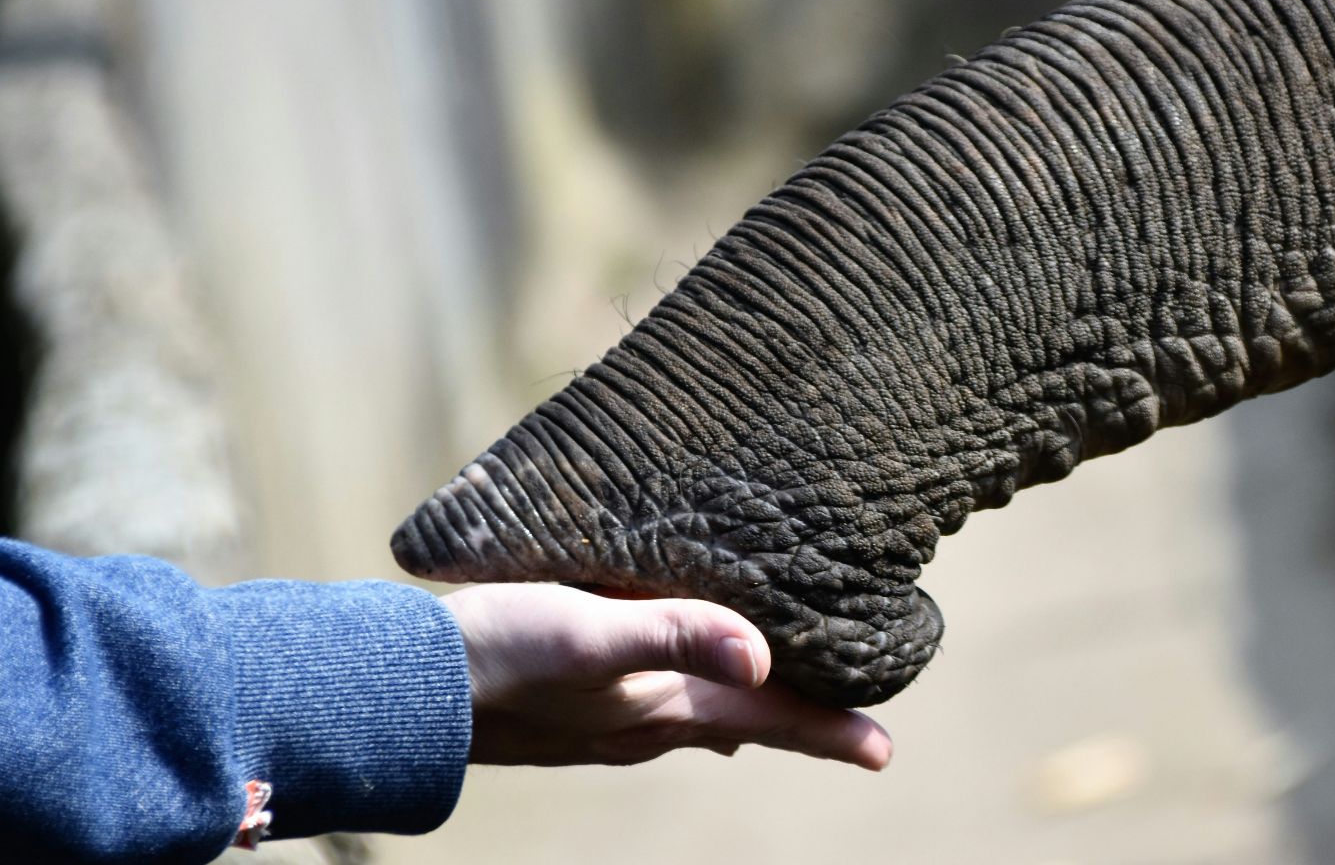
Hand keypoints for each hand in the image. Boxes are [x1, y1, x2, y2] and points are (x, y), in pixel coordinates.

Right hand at [440, 584, 891, 769]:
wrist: (399, 689)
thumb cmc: (497, 655)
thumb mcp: (591, 633)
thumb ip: (674, 635)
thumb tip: (761, 659)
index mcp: (661, 712)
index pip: (770, 724)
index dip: (830, 730)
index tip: (885, 750)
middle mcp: (643, 724)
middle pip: (744, 725)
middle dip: (796, 717)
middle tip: (845, 707)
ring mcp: (606, 720)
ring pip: (699, 716)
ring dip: (743, 704)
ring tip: (778, 688)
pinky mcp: (570, 700)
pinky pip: (654, 699)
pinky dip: (689, 682)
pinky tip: (678, 665)